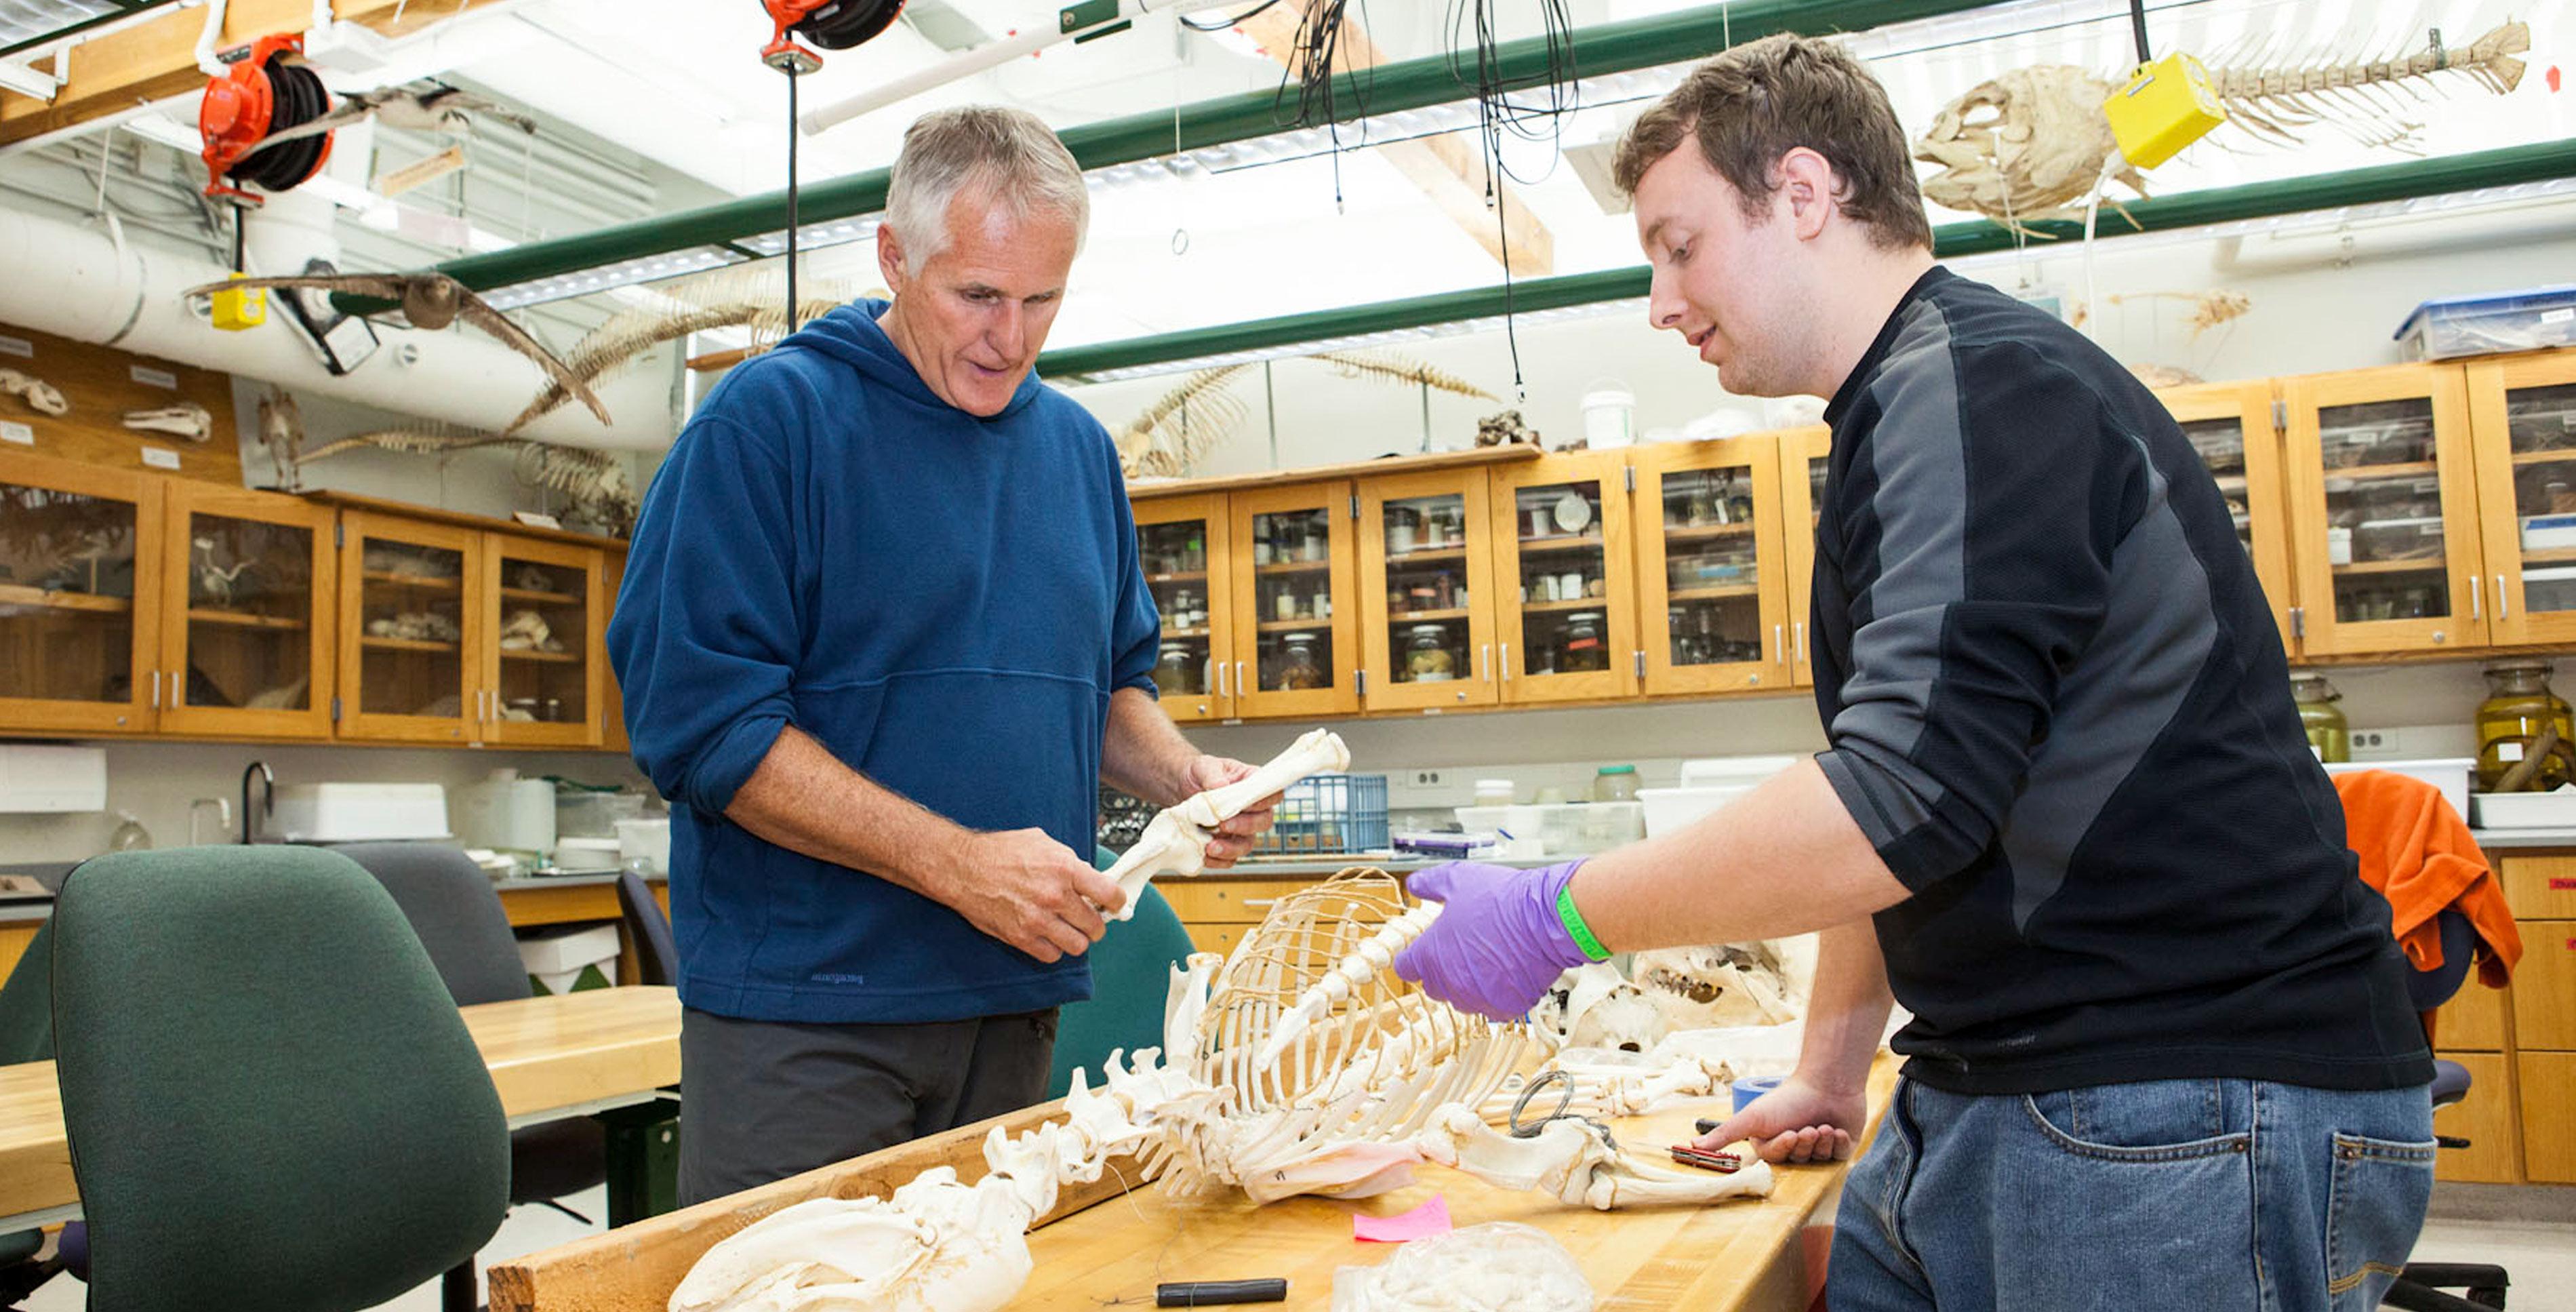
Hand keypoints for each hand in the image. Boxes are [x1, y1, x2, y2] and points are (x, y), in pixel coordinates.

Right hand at [938, 829, 1127, 963]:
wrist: (963, 868)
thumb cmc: (999, 852)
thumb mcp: (1042, 842)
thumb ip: (1069, 861)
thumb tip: (1089, 876)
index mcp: (1064, 869)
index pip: (1109, 893)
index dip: (1117, 902)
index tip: (1115, 905)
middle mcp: (1054, 896)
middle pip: (1095, 926)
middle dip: (1096, 924)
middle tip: (1089, 919)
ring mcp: (1038, 920)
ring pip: (1078, 945)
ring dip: (1076, 939)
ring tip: (1069, 930)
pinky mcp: (1020, 937)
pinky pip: (1051, 955)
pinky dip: (1054, 948)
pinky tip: (1048, 936)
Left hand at [1182, 754, 1277, 868]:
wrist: (1179, 787)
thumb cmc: (1199, 774)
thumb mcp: (1204, 767)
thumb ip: (1213, 775)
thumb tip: (1221, 787)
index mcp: (1252, 785)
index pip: (1272, 794)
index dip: (1266, 800)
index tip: (1249, 804)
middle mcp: (1251, 810)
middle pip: (1264, 822)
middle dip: (1245, 826)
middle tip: (1224, 824)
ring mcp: (1240, 829)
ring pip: (1247, 844)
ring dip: (1231, 848)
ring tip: (1211, 847)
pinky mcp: (1226, 844)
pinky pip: (1229, 859)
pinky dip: (1218, 860)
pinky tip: (1205, 856)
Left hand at [1392, 860, 1593, 1019]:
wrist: (1547, 918)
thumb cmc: (1503, 898)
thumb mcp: (1457, 879)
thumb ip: (1430, 884)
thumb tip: (1414, 885)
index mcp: (1430, 955)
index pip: (1406, 968)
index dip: (1414, 958)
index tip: (1424, 951)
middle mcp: (1449, 983)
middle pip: (1434, 987)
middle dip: (1442, 972)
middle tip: (1462, 951)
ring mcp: (1478, 999)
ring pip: (1463, 999)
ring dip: (1469, 985)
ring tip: (1489, 960)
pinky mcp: (1505, 1008)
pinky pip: (1493, 1007)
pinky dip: (1498, 994)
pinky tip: (1509, 972)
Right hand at [1697, 1073, 1866, 1164]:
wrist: (1826, 1082)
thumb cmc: (1788, 1098)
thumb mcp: (1752, 1118)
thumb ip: (1724, 1135)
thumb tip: (1690, 1147)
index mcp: (1773, 1140)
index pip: (1776, 1158)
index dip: (1784, 1148)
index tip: (1790, 1133)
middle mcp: (1795, 1144)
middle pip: (1797, 1160)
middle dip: (1803, 1145)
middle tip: (1808, 1128)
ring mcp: (1819, 1146)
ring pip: (1819, 1159)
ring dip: (1822, 1142)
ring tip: (1824, 1125)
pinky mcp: (1841, 1145)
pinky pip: (1840, 1156)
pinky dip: (1839, 1143)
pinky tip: (1838, 1129)